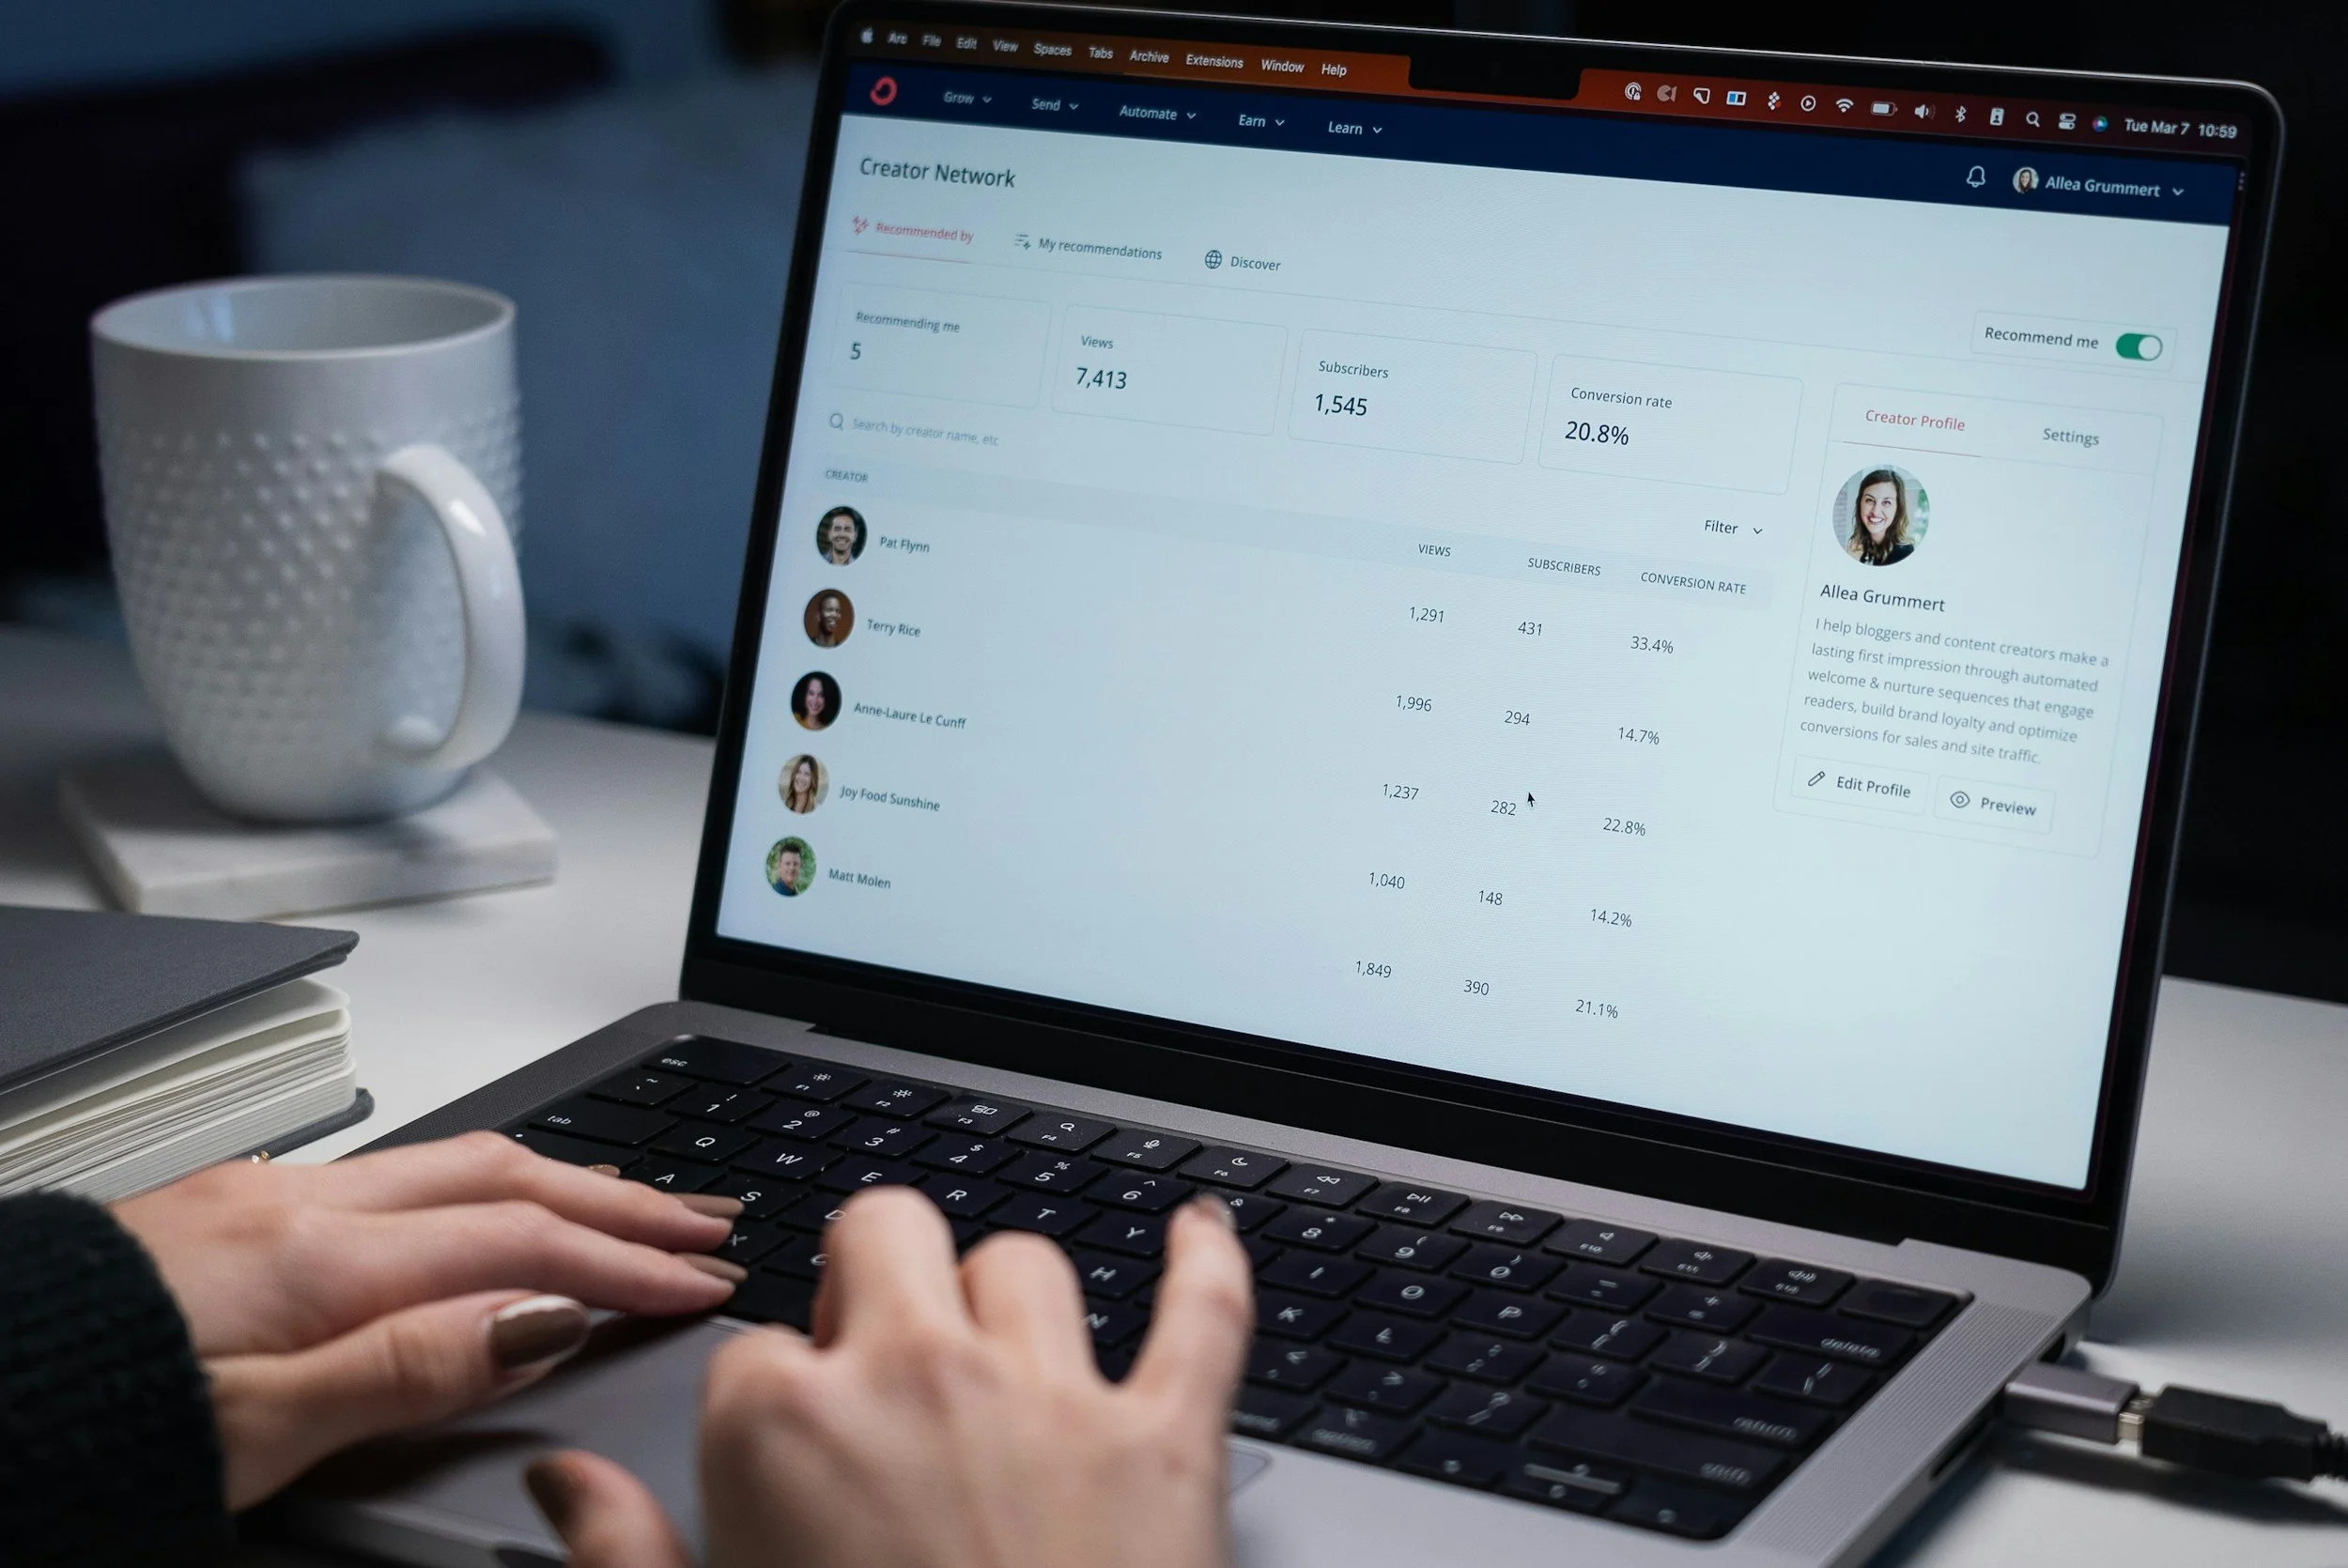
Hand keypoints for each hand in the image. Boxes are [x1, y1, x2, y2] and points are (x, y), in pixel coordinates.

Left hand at [111, 1131, 745, 1507]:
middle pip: (507, 1178)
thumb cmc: (79, 1426)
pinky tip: (498, 1198)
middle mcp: (307, 1205)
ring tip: (634, 1199)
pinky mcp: (235, 1208)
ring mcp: (270, 1196)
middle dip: (623, 1197)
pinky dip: (487, 1181)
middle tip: (710, 1221)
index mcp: (322, 1260)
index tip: (705, 1282)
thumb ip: (405, 1369)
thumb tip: (541, 1319)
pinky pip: (402, 1171)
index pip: (521, 1246)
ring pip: (457, 1162)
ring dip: (564, 1177)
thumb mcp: (254, 1435)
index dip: (626, 1263)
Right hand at [528, 1187, 1254, 1567]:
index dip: (771, 1398)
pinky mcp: (1164, 1442)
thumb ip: (626, 1550)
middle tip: (876, 1350)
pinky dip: (1207, 1261)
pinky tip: (1199, 1228)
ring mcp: (1048, 1399)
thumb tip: (566, 1481)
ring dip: (1003, 1296)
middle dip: (873, 1274)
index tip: (787, 1445)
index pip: (752, 1346)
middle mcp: (915, 1379)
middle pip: (885, 1230)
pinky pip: (1202, 1315)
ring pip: (1023, 1261)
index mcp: (784, 1428)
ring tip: (995, 1350)